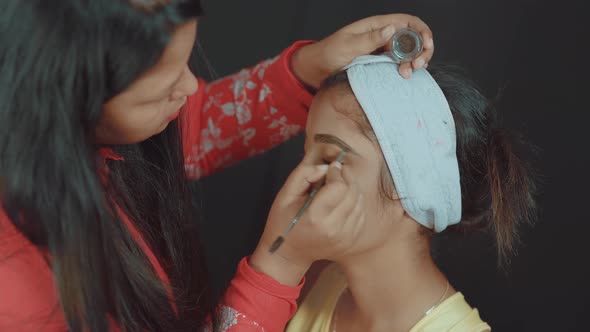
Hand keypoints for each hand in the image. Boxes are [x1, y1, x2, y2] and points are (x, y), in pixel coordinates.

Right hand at [249, 158, 365, 285]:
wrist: (289, 253)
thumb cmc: (283, 222)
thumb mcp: (285, 195)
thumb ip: (303, 175)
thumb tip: (326, 167)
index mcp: (315, 216)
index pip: (339, 186)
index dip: (337, 172)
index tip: (331, 168)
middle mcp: (334, 228)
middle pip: (352, 192)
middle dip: (346, 178)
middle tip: (337, 173)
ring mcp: (345, 237)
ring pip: (359, 202)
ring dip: (352, 189)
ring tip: (339, 186)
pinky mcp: (350, 241)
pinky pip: (361, 214)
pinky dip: (355, 203)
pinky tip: (343, 201)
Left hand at [292, 14, 433, 87]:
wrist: (315, 70)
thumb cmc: (327, 54)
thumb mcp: (347, 46)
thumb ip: (370, 39)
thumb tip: (391, 29)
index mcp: (376, 26)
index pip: (407, 22)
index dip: (422, 31)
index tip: (427, 45)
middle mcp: (382, 36)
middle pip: (413, 38)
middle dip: (421, 50)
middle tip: (417, 66)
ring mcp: (381, 51)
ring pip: (408, 53)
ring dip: (413, 62)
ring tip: (407, 73)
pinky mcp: (379, 65)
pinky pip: (398, 65)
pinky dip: (405, 70)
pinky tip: (403, 77)